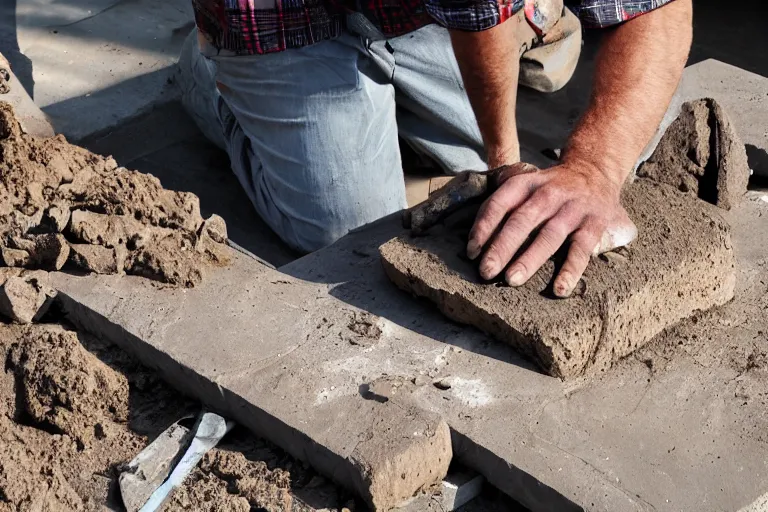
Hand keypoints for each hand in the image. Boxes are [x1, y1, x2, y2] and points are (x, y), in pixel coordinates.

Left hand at [467, 162, 636, 296]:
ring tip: (512, 280)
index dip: (484, 227)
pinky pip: (581, 249)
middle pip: (521, 221)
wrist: (595, 170)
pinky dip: (571, 270)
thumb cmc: (549, 188)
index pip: (500, 203)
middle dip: (501, 247)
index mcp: (526, 183)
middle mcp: (548, 193)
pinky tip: (559, 290)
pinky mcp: (594, 224)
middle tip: (486, 271)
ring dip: (529, 259)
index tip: (471, 252)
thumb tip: (473, 240)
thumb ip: (502, 204)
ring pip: (549, 235)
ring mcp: (572, 208)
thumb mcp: (525, 183)